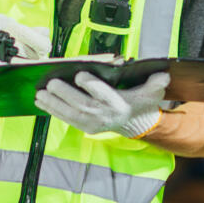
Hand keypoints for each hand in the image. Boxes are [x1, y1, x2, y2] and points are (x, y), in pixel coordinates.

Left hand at [33, 72, 169, 138]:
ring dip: (53, 104)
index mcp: (119, 103)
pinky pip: (66, 119)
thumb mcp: (151, 92)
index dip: (90, 84)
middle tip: (50, 83)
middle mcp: (105, 115)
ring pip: (70, 113)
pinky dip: (52, 110)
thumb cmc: (140, 102)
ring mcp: (93, 123)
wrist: (135, 124)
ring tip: (39, 93)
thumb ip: (155, 84)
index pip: (103, 93)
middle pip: (82, 104)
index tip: (79, 74)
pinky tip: (41, 102)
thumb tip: (164, 75)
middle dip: (65, 94)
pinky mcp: (84, 128)